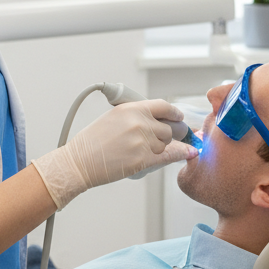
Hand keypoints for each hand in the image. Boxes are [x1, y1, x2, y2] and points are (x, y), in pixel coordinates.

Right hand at [32, 99, 197, 208]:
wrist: (79, 162)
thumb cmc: (91, 142)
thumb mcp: (112, 118)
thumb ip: (135, 116)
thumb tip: (154, 120)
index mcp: (131, 108)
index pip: (163, 106)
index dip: (174, 113)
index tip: (179, 117)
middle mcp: (139, 122)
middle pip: (168, 128)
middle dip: (169, 135)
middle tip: (165, 140)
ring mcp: (143, 141)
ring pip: (166, 144)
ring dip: (161, 148)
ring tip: (144, 151)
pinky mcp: (143, 159)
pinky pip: (168, 156)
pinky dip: (181, 154)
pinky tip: (189, 153)